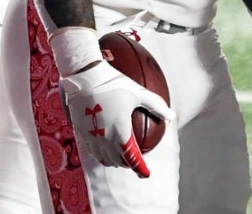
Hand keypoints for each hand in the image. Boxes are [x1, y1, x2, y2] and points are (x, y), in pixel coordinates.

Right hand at [59, 60, 174, 177]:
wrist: (85, 77)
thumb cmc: (114, 83)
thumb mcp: (138, 93)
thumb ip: (156, 105)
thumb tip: (172, 115)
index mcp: (120, 133)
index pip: (132, 158)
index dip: (140, 168)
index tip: (146, 174)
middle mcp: (104, 139)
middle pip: (117, 161)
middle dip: (127, 164)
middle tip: (134, 161)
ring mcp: (90, 137)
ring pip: (102, 159)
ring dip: (112, 160)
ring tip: (119, 156)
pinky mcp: (80, 132)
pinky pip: (90, 150)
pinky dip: (99, 153)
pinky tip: (102, 146)